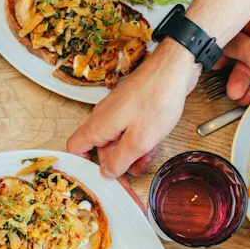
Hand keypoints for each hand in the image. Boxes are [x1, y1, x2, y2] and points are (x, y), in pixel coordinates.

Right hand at [68, 40, 199, 178]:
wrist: (174, 69)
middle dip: (118, 165)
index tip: (99, 178)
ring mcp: (117, 112)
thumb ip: (120, 160)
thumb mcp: (140, 141)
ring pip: (118, 141)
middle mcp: (103, 118)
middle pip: (101, 149)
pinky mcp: (131, 107)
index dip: (83, 165)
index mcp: (98, 126)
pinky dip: (140, 141)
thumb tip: (107, 173)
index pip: (76, 147)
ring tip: (149, 159)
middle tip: (133, 179)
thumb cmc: (157, 99)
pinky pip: (129, 131)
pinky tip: (154, 145)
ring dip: (132, 154)